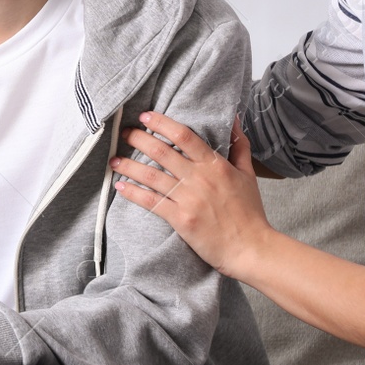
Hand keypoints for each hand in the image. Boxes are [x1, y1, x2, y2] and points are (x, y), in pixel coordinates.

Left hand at [109, 114, 270, 278]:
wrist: (251, 248)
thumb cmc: (250, 213)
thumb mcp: (248, 174)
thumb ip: (239, 145)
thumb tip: (233, 119)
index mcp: (215, 165)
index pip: (184, 135)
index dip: (161, 123)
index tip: (145, 116)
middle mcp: (199, 178)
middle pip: (162, 152)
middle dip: (138, 139)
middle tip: (124, 133)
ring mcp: (189, 198)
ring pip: (151, 176)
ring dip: (128, 166)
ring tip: (113, 160)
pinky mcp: (181, 219)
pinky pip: (151, 202)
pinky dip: (133, 193)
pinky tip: (119, 186)